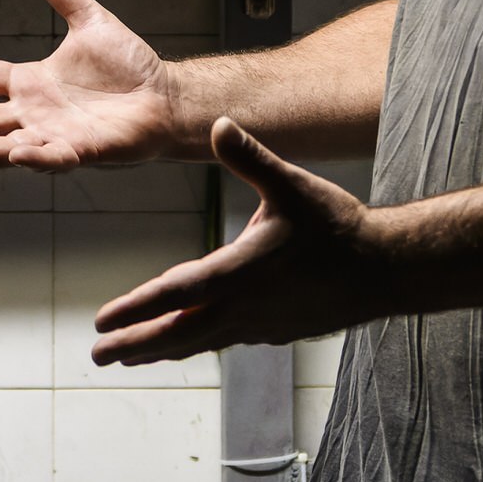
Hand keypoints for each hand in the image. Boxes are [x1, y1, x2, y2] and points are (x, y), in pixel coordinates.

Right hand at [0, 0, 193, 170]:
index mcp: (32, 82)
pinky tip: (17, 154)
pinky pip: (54, 157)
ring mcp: (55, 134)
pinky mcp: (82, 151)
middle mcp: (36, 112)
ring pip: (11, 145)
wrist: (165, 95)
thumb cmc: (129, 66)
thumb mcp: (91, 22)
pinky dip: (36, 158)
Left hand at [91, 119, 388, 365]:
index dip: (136, 308)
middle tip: (96, 355)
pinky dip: (198, 343)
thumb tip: (219, 124)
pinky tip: (191, 339)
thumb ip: (250, 158)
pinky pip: (226, 341)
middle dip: (135, 345)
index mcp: (240, 272)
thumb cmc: (338, 226)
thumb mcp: (292, 185)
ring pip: (200, 342)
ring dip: (161, 349)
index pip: (175, 293)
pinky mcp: (275, 332)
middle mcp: (244, 307)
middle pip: (178, 333)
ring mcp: (260, 325)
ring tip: (129, 357)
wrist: (386, 270)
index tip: (101, 323)